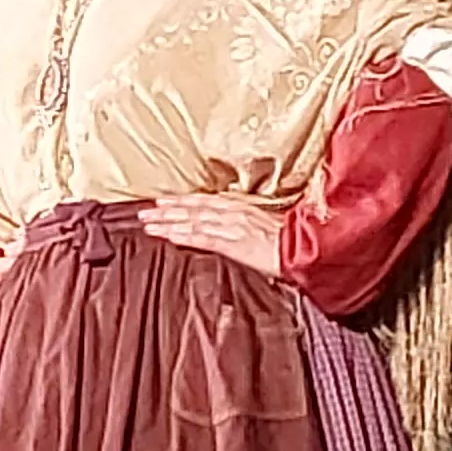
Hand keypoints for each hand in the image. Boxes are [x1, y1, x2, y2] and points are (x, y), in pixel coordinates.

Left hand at [135, 191, 285, 279]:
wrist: (306, 249)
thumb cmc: (292, 238)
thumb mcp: (268, 224)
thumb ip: (248, 222)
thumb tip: (236, 225)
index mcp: (242, 207)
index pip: (205, 201)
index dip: (183, 201)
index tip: (163, 200)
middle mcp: (233, 213)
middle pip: (194, 209)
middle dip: (168, 210)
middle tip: (145, 211)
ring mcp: (232, 227)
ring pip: (193, 222)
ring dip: (169, 222)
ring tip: (148, 224)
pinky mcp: (234, 243)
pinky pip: (203, 238)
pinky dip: (184, 236)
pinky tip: (168, 236)